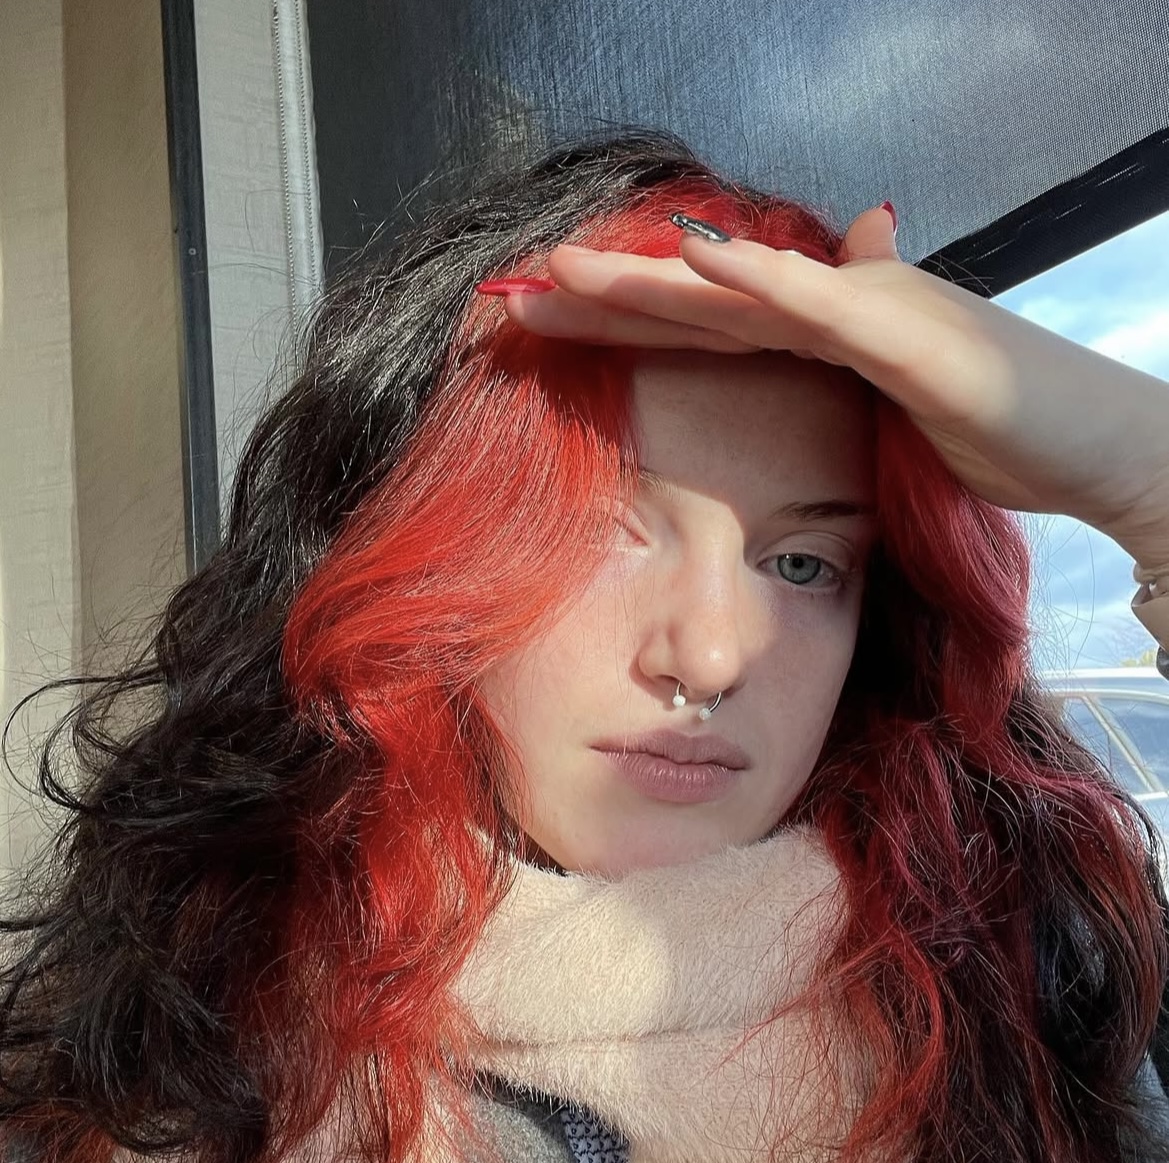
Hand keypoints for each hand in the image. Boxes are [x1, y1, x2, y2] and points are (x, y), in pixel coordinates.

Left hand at [501, 206, 1168, 568]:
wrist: (1092, 448)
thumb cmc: (1000, 438)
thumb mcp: (898, 417)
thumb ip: (844, 389)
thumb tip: (820, 337)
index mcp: (818, 342)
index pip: (700, 332)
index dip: (620, 327)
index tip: (544, 336)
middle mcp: (832, 311)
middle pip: (695, 305)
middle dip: (602, 302)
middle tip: (514, 300)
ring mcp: (865, 311)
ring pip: (733, 292)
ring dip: (646, 279)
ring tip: (562, 270)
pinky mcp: (903, 332)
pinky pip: (814, 304)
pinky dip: (752, 280)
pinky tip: (690, 261)